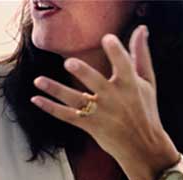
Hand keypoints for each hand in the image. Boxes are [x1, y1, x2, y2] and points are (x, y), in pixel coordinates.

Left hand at [31, 25, 179, 179]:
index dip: (116, 52)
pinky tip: (35, 99)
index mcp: (130, 85)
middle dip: (83, 73)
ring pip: (74, 100)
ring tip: (38, 80)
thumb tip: (141, 29)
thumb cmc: (145, 110)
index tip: (107, 38)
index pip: (124, 65)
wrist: (142, 146)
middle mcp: (114, 98)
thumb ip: (141, 55)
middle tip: (69, 62)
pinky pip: (65, 115)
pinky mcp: (89, 125)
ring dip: (55, 90)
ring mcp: (100, 113)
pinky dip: (50, 107)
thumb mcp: (147, 82)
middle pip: (95, 83)